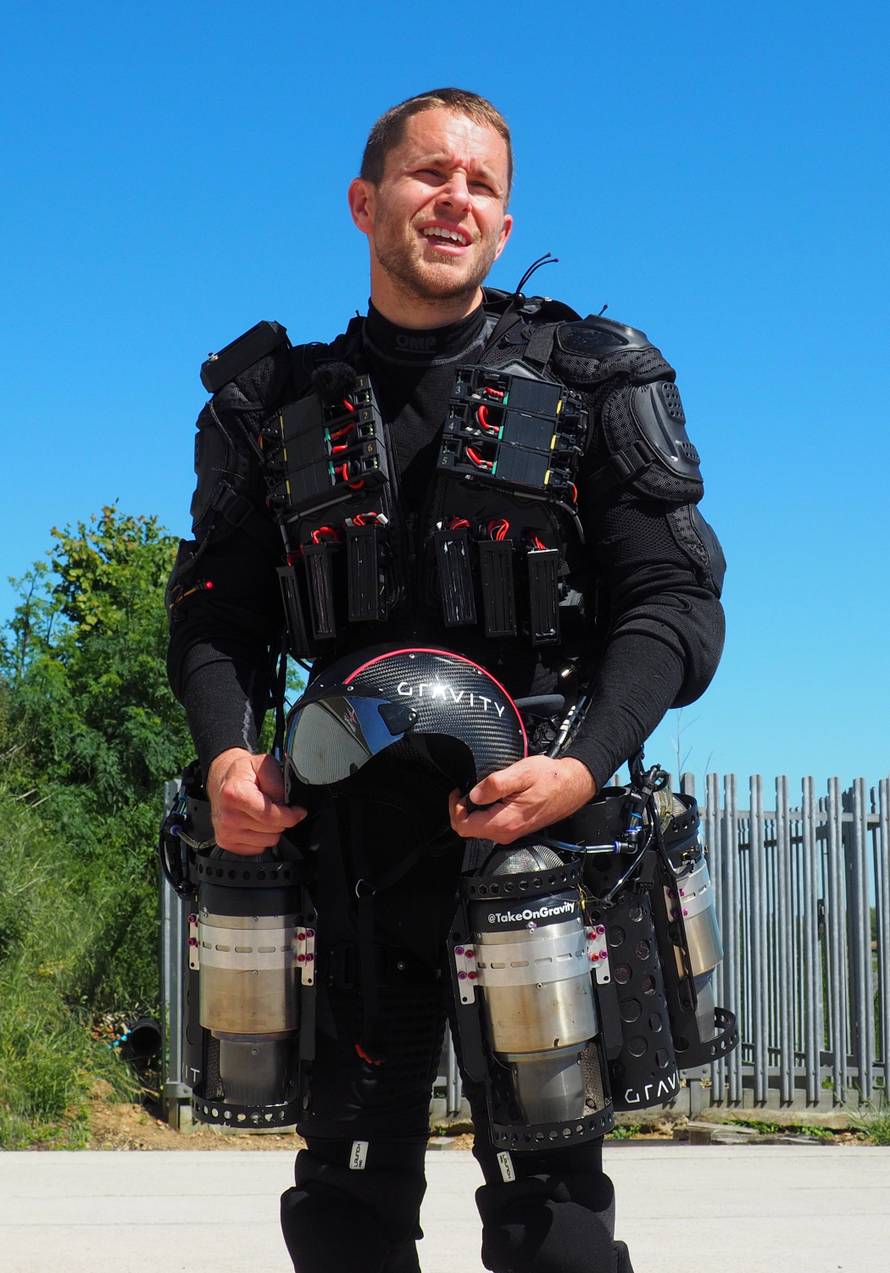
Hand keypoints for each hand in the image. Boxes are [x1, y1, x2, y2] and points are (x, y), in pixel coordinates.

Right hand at [206, 748, 305, 855]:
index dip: (290, 816)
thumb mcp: (263, 765)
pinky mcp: (226, 842)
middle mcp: (228, 816)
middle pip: (272, 831)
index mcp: (235, 795)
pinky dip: (261, 837)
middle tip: (275, 806)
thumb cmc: (242, 772)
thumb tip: (287, 806)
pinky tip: (255, 822)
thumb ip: (277, 784)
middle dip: (281, 819)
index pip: (270, 816)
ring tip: (263, 813)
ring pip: (268, 842)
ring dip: (272, 829)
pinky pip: (258, 848)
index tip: (298, 811)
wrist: (221, 778)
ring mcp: (225, 832)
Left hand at [448, 755, 596, 844]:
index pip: (464, 827)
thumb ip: (495, 785)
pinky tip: (493, 796)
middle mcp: (506, 832)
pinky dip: (486, 810)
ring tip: (482, 790)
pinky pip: (491, 823)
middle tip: (468, 789)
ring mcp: (511, 831)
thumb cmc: (551, 779)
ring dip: (475, 809)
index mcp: (504, 822)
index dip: (455, 808)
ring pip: (479, 827)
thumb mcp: (521, 774)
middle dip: (462, 809)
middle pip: (469, 829)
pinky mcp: (515, 827)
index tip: (459, 792)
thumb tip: (474, 794)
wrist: (573, 785)